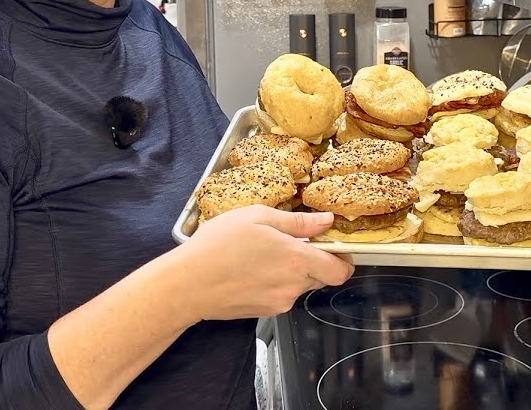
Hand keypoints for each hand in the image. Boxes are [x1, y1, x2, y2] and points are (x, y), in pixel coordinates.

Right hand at [173, 206, 355, 320]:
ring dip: (291, 272)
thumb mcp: (257, 217)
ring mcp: (279, 302)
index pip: (340, 270)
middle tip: (292, 244)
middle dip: (316, 262)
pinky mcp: (265, 312)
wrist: (187, 284)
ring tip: (263, 255)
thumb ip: (298, 222)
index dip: (343, 259)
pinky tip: (252, 270)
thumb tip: (326, 221)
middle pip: (322, 278)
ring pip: (300, 286)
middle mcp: (292, 286)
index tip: (334, 246)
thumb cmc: (217, 246)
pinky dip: (274, 283)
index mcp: (295, 260)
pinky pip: (281, 295)